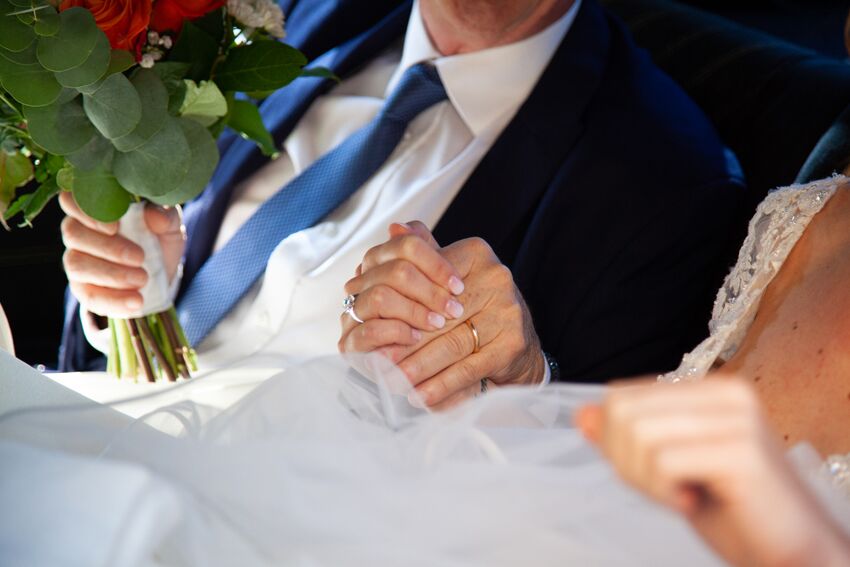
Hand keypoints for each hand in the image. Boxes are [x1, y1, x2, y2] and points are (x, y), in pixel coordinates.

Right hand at [60, 192, 183, 316]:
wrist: (163, 274)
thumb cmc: (159, 238)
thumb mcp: (169, 225)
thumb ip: (165, 215)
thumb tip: (154, 215)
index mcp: (94, 208)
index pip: (71, 199)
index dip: (87, 212)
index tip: (114, 226)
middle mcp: (78, 232)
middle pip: (73, 233)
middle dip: (108, 247)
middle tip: (140, 257)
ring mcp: (77, 261)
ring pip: (77, 264)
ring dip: (112, 274)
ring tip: (142, 279)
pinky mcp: (83, 289)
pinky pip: (89, 296)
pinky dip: (114, 300)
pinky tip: (136, 301)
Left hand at [339, 222, 544, 408]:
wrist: (522, 344)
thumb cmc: (477, 307)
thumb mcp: (452, 276)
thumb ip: (423, 255)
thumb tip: (393, 229)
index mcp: (476, 253)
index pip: (427, 280)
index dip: (399, 308)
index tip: (373, 327)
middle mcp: (496, 276)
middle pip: (436, 316)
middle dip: (403, 344)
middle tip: (376, 363)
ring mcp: (507, 310)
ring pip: (449, 344)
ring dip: (417, 369)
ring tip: (393, 383)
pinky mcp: (512, 343)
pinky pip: (467, 368)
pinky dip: (441, 386)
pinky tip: (421, 397)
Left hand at [576, 378, 849, 566]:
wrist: (791, 553)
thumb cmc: (731, 511)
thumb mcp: (667, 468)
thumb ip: (625, 438)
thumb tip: (580, 414)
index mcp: (710, 388)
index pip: (621, 394)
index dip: (614, 441)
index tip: (646, 473)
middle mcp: (728, 392)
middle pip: (623, 410)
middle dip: (624, 460)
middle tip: (661, 488)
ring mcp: (738, 419)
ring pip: (639, 434)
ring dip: (644, 479)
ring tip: (678, 495)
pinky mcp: (742, 451)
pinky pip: (663, 461)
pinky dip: (663, 491)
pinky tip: (691, 502)